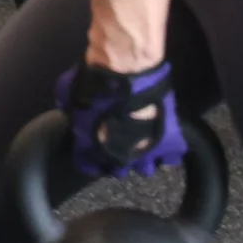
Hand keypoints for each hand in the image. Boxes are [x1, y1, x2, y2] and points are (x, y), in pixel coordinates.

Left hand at [56, 57, 185, 182]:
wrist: (124, 71)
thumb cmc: (94, 82)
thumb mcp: (71, 94)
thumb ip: (72, 108)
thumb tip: (71, 107)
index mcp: (90, 150)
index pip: (88, 166)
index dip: (91, 159)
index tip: (94, 150)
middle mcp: (118, 157)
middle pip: (119, 171)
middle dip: (119, 159)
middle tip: (121, 143)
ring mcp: (144, 152)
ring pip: (145, 168)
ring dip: (143, 157)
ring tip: (144, 143)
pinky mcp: (168, 141)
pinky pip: (171, 156)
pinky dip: (168, 150)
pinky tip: (164, 139)